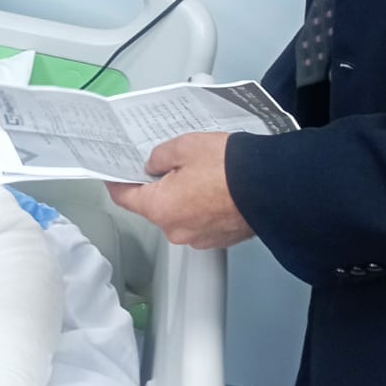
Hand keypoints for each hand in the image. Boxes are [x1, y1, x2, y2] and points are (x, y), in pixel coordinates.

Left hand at [105, 131, 253, 249]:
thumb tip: (153, 166)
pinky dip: (204, 205)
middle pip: (155, 206)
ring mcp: (200, 238)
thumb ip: (159, 156)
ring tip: (202, 171)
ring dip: (184, 196)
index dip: (117, 181)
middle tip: (171, 161)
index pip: (125, 198)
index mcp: (161, 208)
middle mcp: (176, 230)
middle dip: (159, 185)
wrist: (272, 188)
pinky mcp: (221, 238)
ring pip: (181, 213)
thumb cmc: (229, 167)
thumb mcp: (184, 146)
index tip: (114, 173)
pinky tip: (217, 186)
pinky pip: (202, 220)